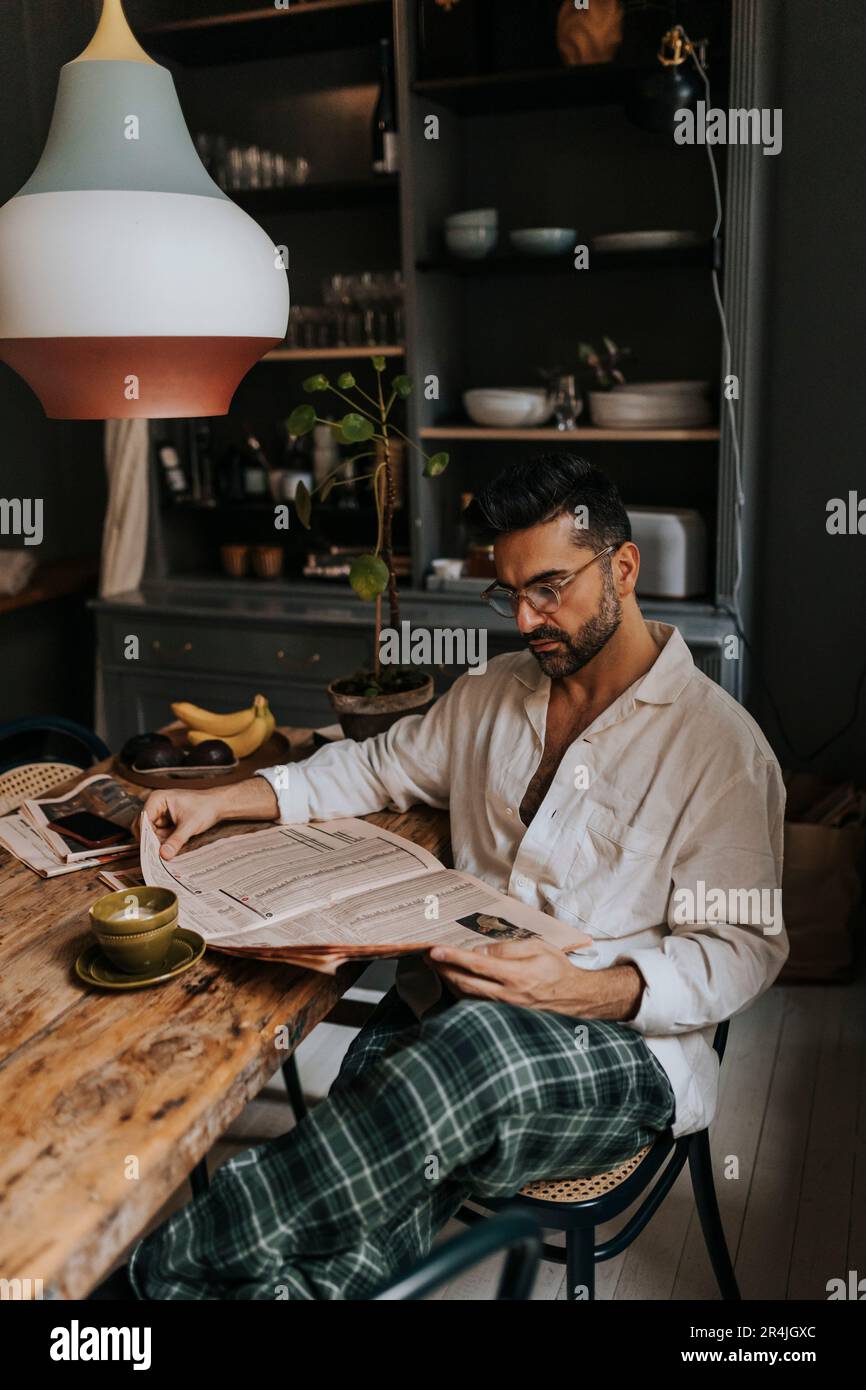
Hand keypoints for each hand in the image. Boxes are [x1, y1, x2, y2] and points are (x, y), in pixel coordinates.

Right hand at [140, 775, 280, 859]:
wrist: (218, 805)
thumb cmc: (205, 807)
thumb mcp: (190, 825)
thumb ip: (176, 840)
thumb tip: (164, 854)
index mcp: (157, 799)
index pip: (142, 819)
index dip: (144, 835)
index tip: (148, 850)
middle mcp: (156, 806)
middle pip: (143, 827)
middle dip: (150, 841)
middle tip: (157, 855)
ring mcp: (160, 815)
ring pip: (150, 834)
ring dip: (157, 843)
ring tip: (166, 852)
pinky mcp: (166, 823)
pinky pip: (159, 836)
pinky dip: (163, 843)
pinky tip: (170, 849)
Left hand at [428, 940, 643, 1020]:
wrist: (576, 998)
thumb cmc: (557, 969)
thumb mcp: (537, 948)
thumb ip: (507, 948)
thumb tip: (479, 950)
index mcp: (516, 976)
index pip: (477, 965)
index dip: (453, 957)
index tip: (434, 950)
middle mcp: (507, 995)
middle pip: (464, 983)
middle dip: (442, 969)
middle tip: (427, 956)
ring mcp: (503, 1008)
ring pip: (466, 995)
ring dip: (447, 980)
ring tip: (436, 965)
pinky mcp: (503, 1014)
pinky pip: (475, 1003)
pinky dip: (460, 991)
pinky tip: (453, 980)